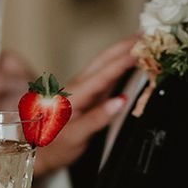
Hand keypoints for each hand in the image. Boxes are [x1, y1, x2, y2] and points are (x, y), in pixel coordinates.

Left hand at [34, 36, 137, 175]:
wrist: (38, 154)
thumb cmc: (54, 147)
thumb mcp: (75, 137)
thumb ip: (97, 119)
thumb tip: (120, 102)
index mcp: (73, 96)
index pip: (104, 73)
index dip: (125, 59)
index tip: (144, 47)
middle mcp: (77, 88)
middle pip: (104, 60)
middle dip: (126, 45)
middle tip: (149, 33)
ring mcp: (81, 90)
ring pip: (104, 64)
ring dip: (123, 51)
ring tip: (143, 40)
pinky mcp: (86, 96)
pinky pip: (105, 75)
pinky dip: (120, 64)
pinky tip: (131, 61)